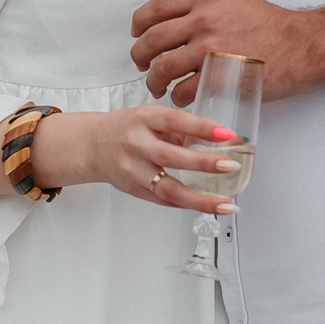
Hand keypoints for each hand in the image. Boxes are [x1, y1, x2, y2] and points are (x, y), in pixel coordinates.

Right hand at [34, 104, 241, 215]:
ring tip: (226, 203)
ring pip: (169, 189)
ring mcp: (133, 170)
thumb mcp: (151, 117)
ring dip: (201, 199)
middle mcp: (136, 144)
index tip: (228, 134)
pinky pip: (164, 201)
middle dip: (205, 163)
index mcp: (144, 119)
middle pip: (172, 157)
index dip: (203, 128)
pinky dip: (188, 204)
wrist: (92, 145)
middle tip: (231, 166)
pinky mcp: (134, 190)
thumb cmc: (127, 128)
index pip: (176, 121)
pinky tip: (207, 206)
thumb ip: (181, 129)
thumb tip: (222, 140)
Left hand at [130, 0, 324, 102]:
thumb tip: (187, 21)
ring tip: (157, 87)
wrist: (304, 45)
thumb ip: (209, 9)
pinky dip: (176, 97)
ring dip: (154, 81)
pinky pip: (183, 90)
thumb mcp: (236, 3)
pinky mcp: (219, 77)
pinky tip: (180, 99)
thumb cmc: (276, 27)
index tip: (137, 33)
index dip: (139, 23)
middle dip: (139, 57)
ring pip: (162, 68)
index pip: (156, 8)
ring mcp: (209, 49)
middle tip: (142, 66)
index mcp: (206, 0)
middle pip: (151, 40)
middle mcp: (203, 20)